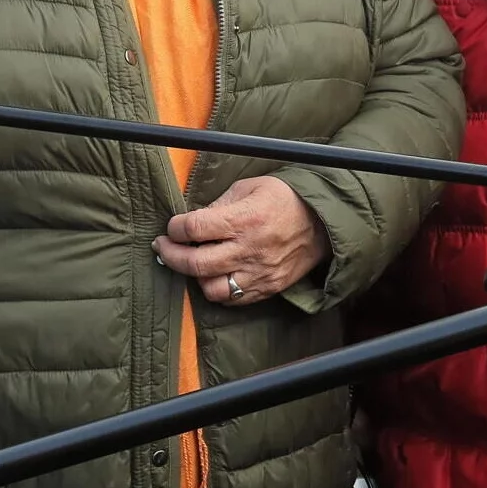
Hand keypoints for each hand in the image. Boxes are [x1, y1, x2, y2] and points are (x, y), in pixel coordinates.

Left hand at [153, 176, 328, 306]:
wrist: (322, 222)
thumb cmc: (284, 199)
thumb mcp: (251, 187)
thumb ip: (220, 204)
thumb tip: (193, 221)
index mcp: (245, 218)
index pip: (195, 228)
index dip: (175, 227)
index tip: (172, 226)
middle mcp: (250, 249)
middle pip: (195, 262)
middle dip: (171, 255)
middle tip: (164, 247)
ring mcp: (259, 273)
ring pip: (211, 289)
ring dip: (196, 277)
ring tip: (193, 263)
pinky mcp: (267, 288)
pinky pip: (233, 299)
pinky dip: (218, 289)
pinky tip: (214, 275)